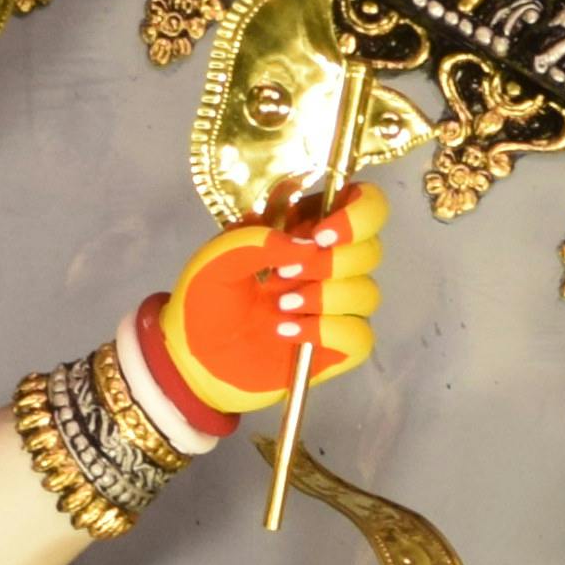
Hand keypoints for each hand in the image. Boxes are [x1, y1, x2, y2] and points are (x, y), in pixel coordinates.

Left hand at [164, 189, 387, 418]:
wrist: (194, 358)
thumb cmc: (205, 301)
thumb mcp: (217, 259)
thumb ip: (256, 241)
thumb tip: (305, 246)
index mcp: (308, 230)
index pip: (365, 206)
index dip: (358, 216)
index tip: (321, 236)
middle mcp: (330, 264)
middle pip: (370, 251)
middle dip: (329, 263)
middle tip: (281, 275)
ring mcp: (336, 306)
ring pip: (366, 293)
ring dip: (324, 298)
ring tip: (280, 307)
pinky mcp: (335, 345)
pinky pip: (359, 335)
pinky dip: (326, 332)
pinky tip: (287, 333)